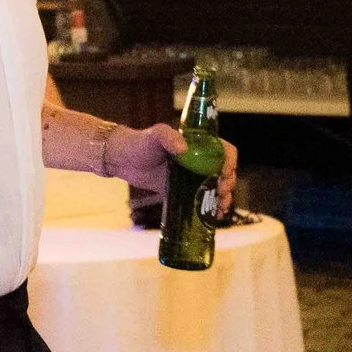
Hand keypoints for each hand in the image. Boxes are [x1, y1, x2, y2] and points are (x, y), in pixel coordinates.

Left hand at [107, 124, 236, 211]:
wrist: (122, 159)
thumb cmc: (140, 142)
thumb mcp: (155, 135)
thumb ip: (168, 137)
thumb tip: (184, 149)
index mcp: (197, 144)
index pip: (223, 150)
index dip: (229, 162)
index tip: (225, 174)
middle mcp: (198, 161)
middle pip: (223, 172)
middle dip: (228, 184)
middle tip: (222, 193)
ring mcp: (190, 178)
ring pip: (215, 189)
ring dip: (222, 199)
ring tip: (220, 208)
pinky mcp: (181, 192)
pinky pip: (199, 201)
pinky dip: (209, 209)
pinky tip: (213, 217)